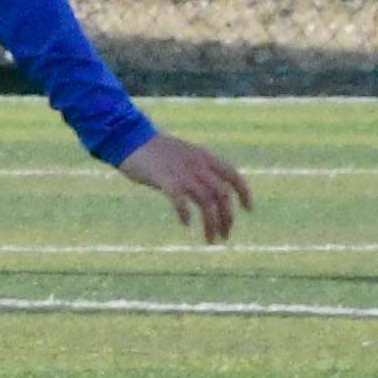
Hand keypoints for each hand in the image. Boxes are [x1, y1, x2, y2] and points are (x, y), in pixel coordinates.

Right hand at [119, 133, 252, 244]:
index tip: (248, 209)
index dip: (244, 192)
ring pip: (206, 202)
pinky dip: (186, 213)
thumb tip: (207, 191)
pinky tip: (185, 223)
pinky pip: (181, 200)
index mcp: (203, 156)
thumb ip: (197, 169)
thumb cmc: (154, 150)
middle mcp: (196, 164)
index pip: (232, 174)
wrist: (129, 137)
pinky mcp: (165, 180)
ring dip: (211, 224)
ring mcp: (181, 172)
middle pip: (221, 194)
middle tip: (224, 236)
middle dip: (227, 218)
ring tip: (210, 240)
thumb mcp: (183, 154)